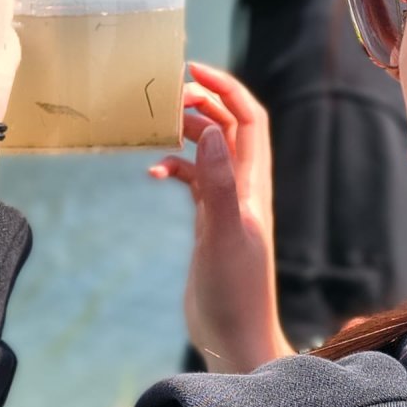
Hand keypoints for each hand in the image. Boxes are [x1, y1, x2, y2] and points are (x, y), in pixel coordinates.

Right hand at [150, 62, 294, 373]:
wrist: (234, 335)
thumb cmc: (236, 291)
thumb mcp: (224, 233)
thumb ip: (219, 183)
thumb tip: (213, 130)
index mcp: (252, 183)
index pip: (248, 118)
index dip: (226, 88)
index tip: (191, 70)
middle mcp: (243, 187)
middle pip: (228, 127)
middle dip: (201, 103)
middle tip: (165, 96)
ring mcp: (225, 203)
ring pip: (210, 150)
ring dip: (186, 133)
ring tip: (156, 127)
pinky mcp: (209, 221)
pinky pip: (193, 179)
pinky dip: (174, 167)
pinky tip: (153, 172)